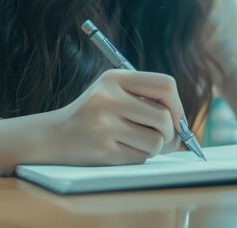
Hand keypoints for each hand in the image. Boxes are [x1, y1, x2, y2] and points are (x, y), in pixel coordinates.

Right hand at [42, 70, 185, 165]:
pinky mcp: (102, 149)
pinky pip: (141, 157)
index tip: (177, 119)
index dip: (178, 104)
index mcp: (115, 78)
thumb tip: (185, 131)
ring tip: (134, 142)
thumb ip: (148, 104)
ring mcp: (104, 124)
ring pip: (156, 141)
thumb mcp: (115, 96)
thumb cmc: (92, 116)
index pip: (165, 85)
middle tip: (159, 136)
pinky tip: (120, 150)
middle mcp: (109, 97)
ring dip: (153, 147)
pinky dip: (138, 157)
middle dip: (169, 132)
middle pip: (164, 117)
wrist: (51, 136)